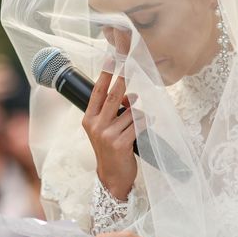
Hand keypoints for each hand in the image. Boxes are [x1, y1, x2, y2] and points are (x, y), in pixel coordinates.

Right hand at [82, 70, 136, 199]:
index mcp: (89, 119)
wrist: (111, 177)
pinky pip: (139, 124)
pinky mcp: (120, 143)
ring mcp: (107, 135)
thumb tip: (131, 96)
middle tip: (130, 66)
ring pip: (131, 112)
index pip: (97, 92)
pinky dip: (146, 122)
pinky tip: (148, 124)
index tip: (111, 59)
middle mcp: (96, 125)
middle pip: (113, 96)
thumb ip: (115, 112)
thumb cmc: (111, 150)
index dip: (105, 75)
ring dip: (139, 112)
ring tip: (140, 120)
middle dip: (123, 80)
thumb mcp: (106, 129)